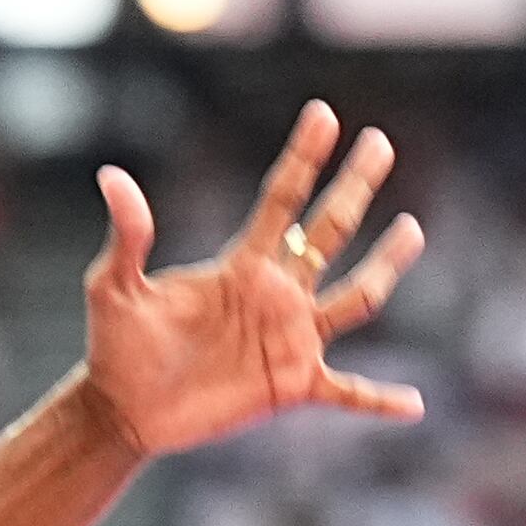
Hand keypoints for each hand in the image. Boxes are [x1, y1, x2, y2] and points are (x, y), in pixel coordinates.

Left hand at [80, 101, 426, 455]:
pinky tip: (414, 405)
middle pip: (329, 232)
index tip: (324, 114)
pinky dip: (380, 400)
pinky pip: (348, 393)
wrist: (122, 411)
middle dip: (355, 187)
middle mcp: (276, 294)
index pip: (282, 200)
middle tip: (381, 143)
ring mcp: (290, 339)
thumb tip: (111, 176)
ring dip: (385, 266)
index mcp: (242, 265)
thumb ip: (128, 235)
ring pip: (355, 298)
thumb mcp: (114, 287)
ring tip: (414, 230)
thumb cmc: (116, 346)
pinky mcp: (292, 386)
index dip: (303, 157)